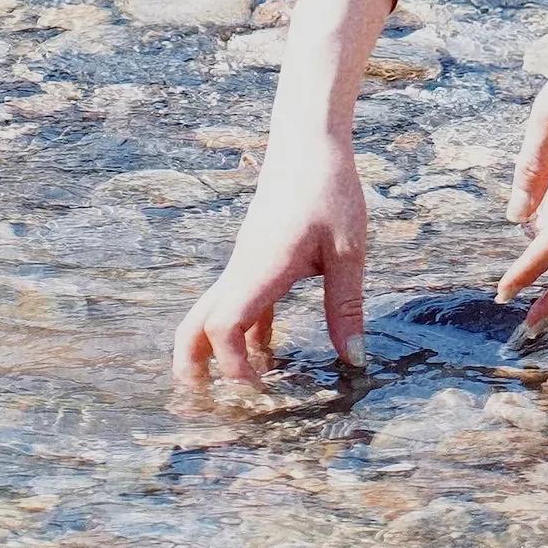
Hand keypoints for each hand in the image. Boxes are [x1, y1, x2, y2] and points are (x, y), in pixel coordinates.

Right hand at [173, 130, 371, 393]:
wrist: (309, 143)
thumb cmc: (330, 189)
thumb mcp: (348, 251)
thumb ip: (346, 306)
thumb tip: (352, 359)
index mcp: (260, 270)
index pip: (224, 328)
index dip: (233, 366)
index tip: (260, 391)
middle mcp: (241, 270)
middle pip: (195, 327)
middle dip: (194, 367)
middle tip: (209, 405)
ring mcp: (243, 264)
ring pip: (211, 314)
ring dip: (215, 352)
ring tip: (238, 387)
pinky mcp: (254, 257)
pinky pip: (237, 301)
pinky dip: (242, 331)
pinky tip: (269, 351)